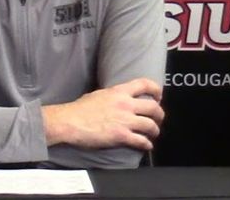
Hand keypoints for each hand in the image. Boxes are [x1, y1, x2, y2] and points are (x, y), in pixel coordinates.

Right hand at [42, 77, 164, 150]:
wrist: (70, 121)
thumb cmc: (79, 109)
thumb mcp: (99, 94)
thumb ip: (113, 96)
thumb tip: (118, 99)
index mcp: (119, 92)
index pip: (144, 84)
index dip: (156, 89)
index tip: (158, 96)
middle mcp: (125, 104)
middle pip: (153, 107)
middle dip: (160, 115)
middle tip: (158, 118)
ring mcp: (124, 120)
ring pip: (150, 125)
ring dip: (155, 131)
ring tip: (153, 133)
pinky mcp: (121, 136)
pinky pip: (141, 141)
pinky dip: (146, 144)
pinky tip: (146, 145)